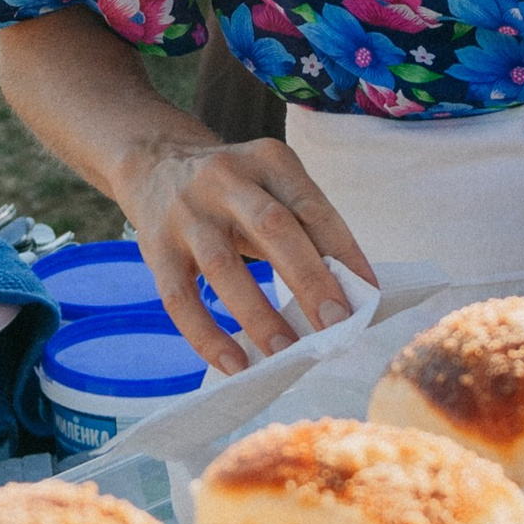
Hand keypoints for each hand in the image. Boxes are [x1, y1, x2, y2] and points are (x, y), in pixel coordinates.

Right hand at [112, 131, 375, 372]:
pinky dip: (207, 335)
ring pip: (224, 267)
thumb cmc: (233, 187)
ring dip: (259, 315)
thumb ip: (303, 226)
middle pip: (272, 228)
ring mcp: (186, 214)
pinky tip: (235, 364)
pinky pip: (180, 299)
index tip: (369, 295)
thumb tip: (348, 290)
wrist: (154, 160)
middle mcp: (226, 179)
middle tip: (336, 325)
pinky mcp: (155, 248)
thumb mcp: (270, 184)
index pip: (312, 207)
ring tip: (288, 352)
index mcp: (267, 160)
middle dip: (309, 279)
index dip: (344, 251)